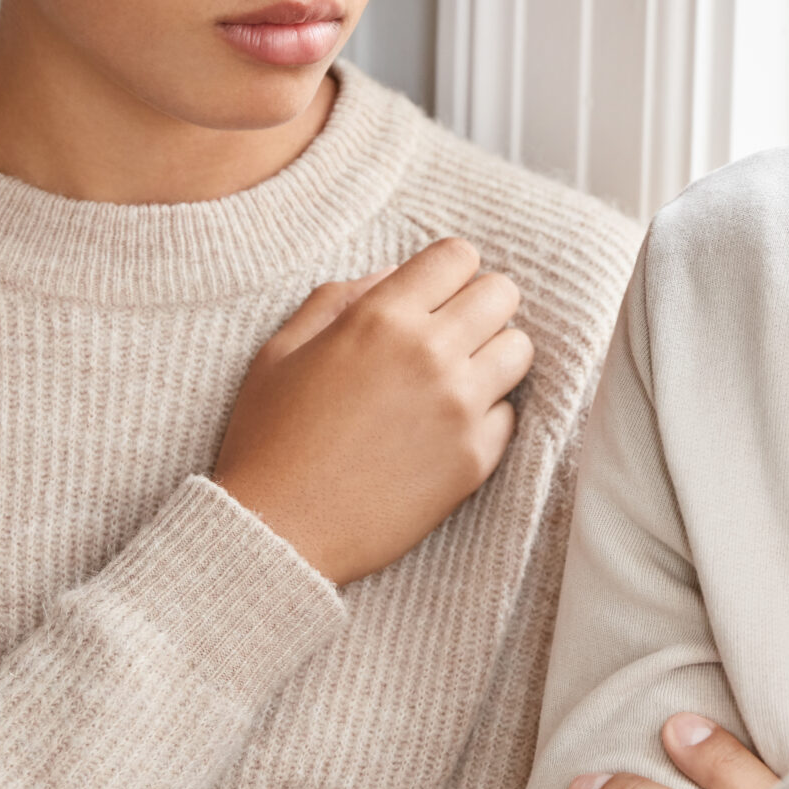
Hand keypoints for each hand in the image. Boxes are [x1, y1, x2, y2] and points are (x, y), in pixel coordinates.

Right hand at [212, 238, 531, 583]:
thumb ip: (339, 297)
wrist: (278, 532)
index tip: (434, 295)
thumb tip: (394, 274)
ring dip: (492, 357)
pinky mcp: (476, 458)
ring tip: (456, 379)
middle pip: (501, 294)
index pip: (458, 256)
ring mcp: (459, 408)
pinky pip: (510, 413)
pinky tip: (446, 429)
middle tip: (451, 334)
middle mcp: (430, 354)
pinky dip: (487, 415)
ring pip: (519, 349)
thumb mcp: (283, 349)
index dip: (447, 272)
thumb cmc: (270, 438)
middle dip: (479, 306)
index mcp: (380, 318)